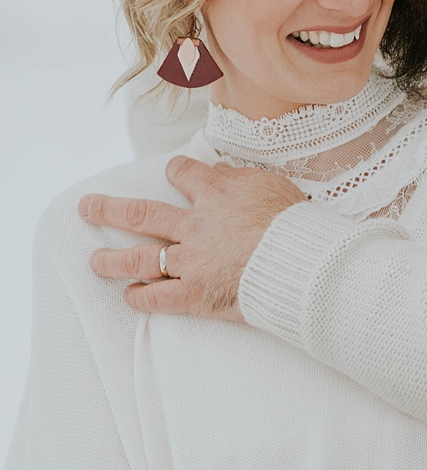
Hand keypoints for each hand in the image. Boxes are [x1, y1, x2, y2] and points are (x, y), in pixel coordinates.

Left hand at [80, 155, 301, 316]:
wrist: (296, 261)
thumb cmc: (292, 221)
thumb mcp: (270, 184)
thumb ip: (240, 177)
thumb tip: (220, 170)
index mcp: (215, 193)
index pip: (185, 174)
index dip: (175, 170)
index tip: (170, 170)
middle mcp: (194, 225)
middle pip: (143, 214)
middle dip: (110, 210)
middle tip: (87, 208)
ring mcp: (191, 261)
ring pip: (142, 259)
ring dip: (114, 260)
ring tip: (94, 262)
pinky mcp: (196, 294)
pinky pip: (160, 298)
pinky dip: (142, 299)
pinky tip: (129, 297)